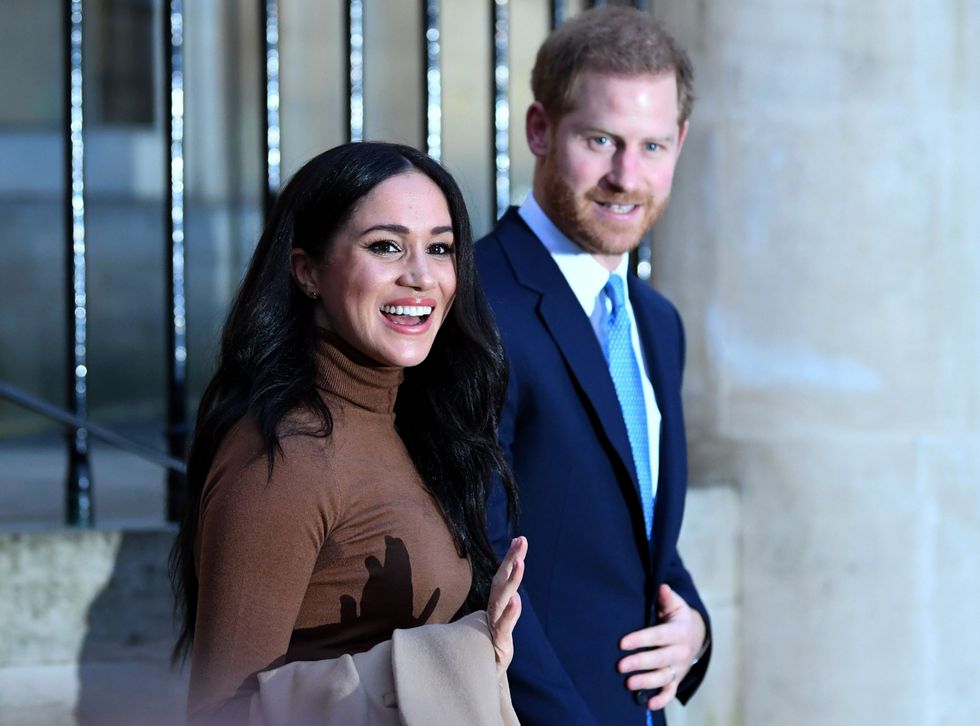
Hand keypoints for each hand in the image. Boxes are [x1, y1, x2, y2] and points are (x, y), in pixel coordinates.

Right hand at [487, 536, 526, 676]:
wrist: (484, 679)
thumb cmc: (491, 651)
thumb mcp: (501, 628)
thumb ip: (506, 612)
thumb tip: (515, 597)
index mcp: (495, 607)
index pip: (503, 578)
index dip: (511, 558)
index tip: (520, 538)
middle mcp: (493, 612)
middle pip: (502, 582)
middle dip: (512, 560)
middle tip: (521, 541)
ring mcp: (494, 626)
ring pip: (502, 599)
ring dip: (512, 580)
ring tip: (520, 562)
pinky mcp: (498, 642)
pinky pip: (503, 625)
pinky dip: (510, 612)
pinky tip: (516, 600)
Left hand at [617, 584, 705, 711]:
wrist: (695, 635)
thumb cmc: (677, 617)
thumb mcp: (675, 604)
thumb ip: (667, 597)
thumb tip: (662, 587)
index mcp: (679, 632)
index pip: (658, 636)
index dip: (640, 639)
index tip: (622, 643)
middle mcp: (680, 651)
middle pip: (660, 659)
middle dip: (640, 663)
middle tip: (620, 666)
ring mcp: (679, 667)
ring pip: (663, 677)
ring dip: (647, 682)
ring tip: (629, 684)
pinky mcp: (677, 678)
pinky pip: (671, 692)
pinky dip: (661, 699)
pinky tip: (648, 704)